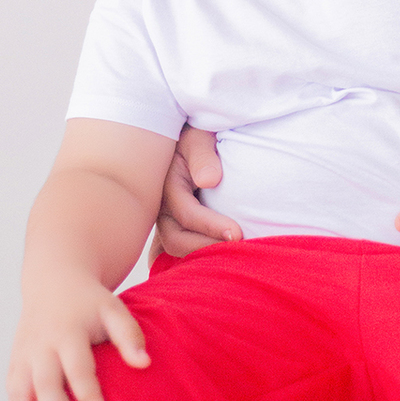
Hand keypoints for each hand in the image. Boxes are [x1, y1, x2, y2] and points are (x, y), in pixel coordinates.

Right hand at [7, 267, 150, 400]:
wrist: (54, 281)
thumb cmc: (90, 302)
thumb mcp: (114, 309)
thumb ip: (129, 335)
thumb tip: (144, 364)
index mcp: (68, 331)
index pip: (77, 368)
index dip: (88, 395)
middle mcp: (41, 345)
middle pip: (44, 385)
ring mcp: (24, 354)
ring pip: (20, 393)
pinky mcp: (16, 361)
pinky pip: (13, 393)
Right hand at [151, 125, 242, 262]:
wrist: (186, 135)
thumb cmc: (196, 134)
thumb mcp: (198, 136)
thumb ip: (202, 155)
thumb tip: (209, 181)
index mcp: (167, 183)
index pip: (186, 213)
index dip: (211, 226)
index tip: (238, 233)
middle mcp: (162, 206)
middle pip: (175, 239)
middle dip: (205, 248)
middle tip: (238, 251)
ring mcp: (166, 218)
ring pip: (176, 247)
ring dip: (202, 255)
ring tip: (232, 258)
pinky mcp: (175, 226)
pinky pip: (181, 248)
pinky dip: (194, 258)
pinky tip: (215, 267)